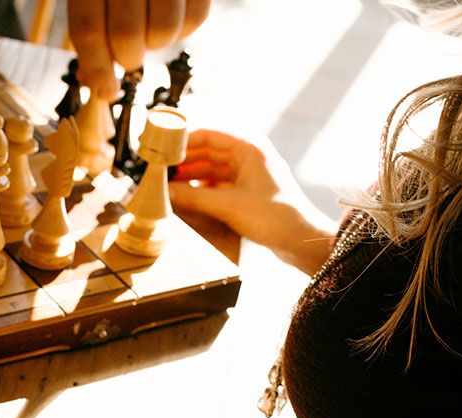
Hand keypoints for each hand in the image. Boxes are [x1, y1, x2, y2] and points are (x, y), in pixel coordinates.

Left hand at [68, 0, 211, 94]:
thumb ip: (93, 34)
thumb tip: (99, 85)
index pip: (89, 30)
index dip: (97, 68)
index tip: (106, 91)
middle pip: (126, 36)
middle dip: (128, 58)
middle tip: (130, 52)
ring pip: (163, 32)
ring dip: (156, 43)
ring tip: (151, 27)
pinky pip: (195, 20)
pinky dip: (184, 30)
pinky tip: (173, 16)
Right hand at [169, 129, 336, 273]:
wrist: (300, 240)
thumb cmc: (274, 216)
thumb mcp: (227, 205)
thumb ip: (193, 197)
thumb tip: (165, 192)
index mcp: (249, 148)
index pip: (210, 133)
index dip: (184, 140)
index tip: (164, 148)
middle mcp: (250, 156)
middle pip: (209, 151)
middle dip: (185, 160)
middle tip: (161, 169)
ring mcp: (250, 173)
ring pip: (213, 168)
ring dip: (193, 175)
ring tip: (169, 184)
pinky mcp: (249, 191)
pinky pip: (220, 183)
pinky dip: (203, 188)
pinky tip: (188, 195)